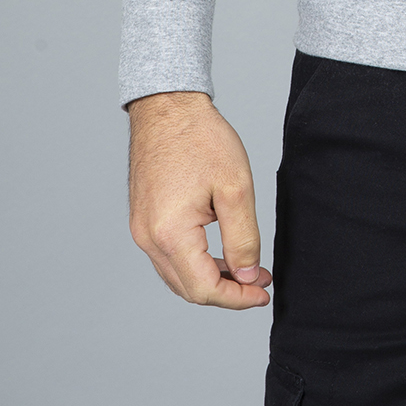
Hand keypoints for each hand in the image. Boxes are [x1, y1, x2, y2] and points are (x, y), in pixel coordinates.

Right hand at [126, 90, 271, 308]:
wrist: (168, 107)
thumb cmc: (200, 138)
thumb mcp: (236, 187)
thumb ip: (243, 238)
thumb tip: (249, 276)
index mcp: (170, 234)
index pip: (204, 289)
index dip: (237, 298)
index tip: (264, 294)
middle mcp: (148, 238)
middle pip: (188, 288)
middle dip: (227, 292)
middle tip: (260, 282)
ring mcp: (141, 230)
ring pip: (177, 275)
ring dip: (211, 279)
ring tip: (246, 269)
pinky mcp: (143, 219)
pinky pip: (169, 256)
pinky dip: (195, 262)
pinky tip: (219, 253)